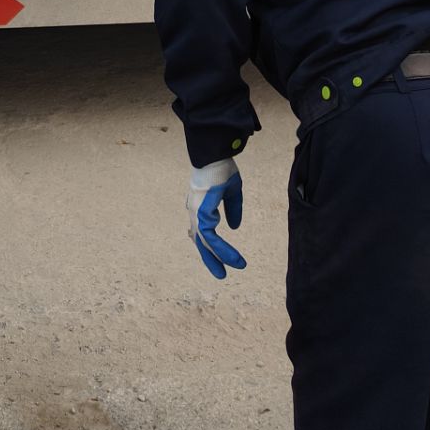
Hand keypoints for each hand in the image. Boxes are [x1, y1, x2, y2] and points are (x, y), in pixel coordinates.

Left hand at [187, 160, 245, 279]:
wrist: (214, 155)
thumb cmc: (221, 168)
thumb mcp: (231, 191)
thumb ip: (232, 209)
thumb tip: (234, 227)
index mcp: (200, 204)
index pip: (201, 229)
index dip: (207, 244)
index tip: (216, 256)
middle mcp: (196, 210)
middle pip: (200, 240)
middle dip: (210, 258)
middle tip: (221, 274)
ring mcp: (196, 212)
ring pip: (204, 242)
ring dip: (218, 257)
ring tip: (232, 269)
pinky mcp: (201, 213)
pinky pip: (209, 237)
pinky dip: (221, 250)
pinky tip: (232, 259)